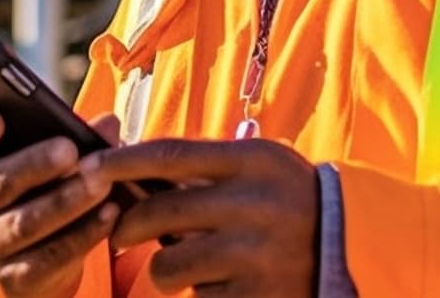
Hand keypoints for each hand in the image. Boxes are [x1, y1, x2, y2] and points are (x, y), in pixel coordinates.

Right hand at [0, 107, 122, 297]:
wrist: (34, 253)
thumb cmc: (36, 185)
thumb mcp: (42, 157)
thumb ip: (70, 136)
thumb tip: (107, 123)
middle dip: (34, 165)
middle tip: (70, 149)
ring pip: (23, 223)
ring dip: (65, 201)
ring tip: (100, 182)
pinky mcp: (12, 277)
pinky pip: (49, 256)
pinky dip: (82, 234)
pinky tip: (108, 214)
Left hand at [81, 138, 318, 296]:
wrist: (350, 245)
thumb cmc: (289, 198)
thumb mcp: (259, 166)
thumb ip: (206, 166)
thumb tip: (128, 166)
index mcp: (252, 161)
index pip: (169, 155)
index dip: (122, 161)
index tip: (89, 168)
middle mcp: (252, 203)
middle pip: (159, 212)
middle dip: (125, 226)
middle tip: (119, 233)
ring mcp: (254, 253)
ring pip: (168, 265)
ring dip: (164, 269)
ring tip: (186, 264)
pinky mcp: (255, 296)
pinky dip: (200, 293)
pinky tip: (223, 282)